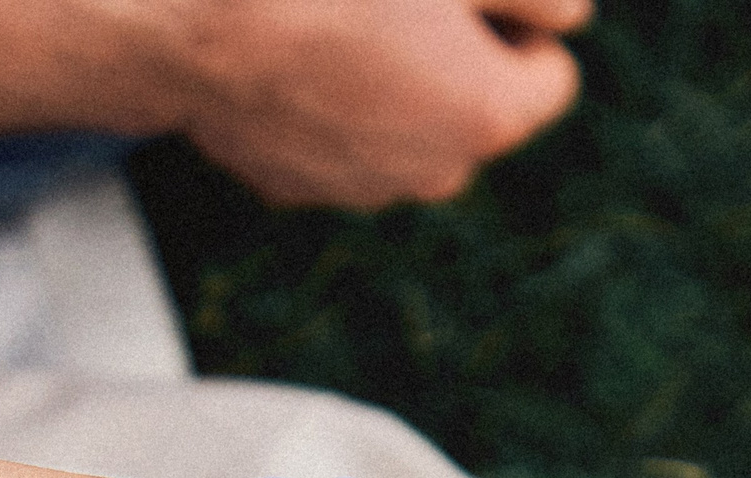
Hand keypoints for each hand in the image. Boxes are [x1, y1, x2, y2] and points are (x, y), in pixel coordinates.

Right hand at [166, 0, 593, 206]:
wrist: (180, 13)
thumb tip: (570, 17)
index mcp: (489, 115)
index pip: (552, 74)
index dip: (515, 16)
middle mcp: (433, 172)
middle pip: (474, 104)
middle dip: (453, 53)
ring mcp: (356, 187)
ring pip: (403, 121)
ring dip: (389, 75)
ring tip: (335, 12)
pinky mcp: (290, 182)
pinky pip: (336, 135)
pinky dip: (326, 97)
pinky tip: (286, 43)